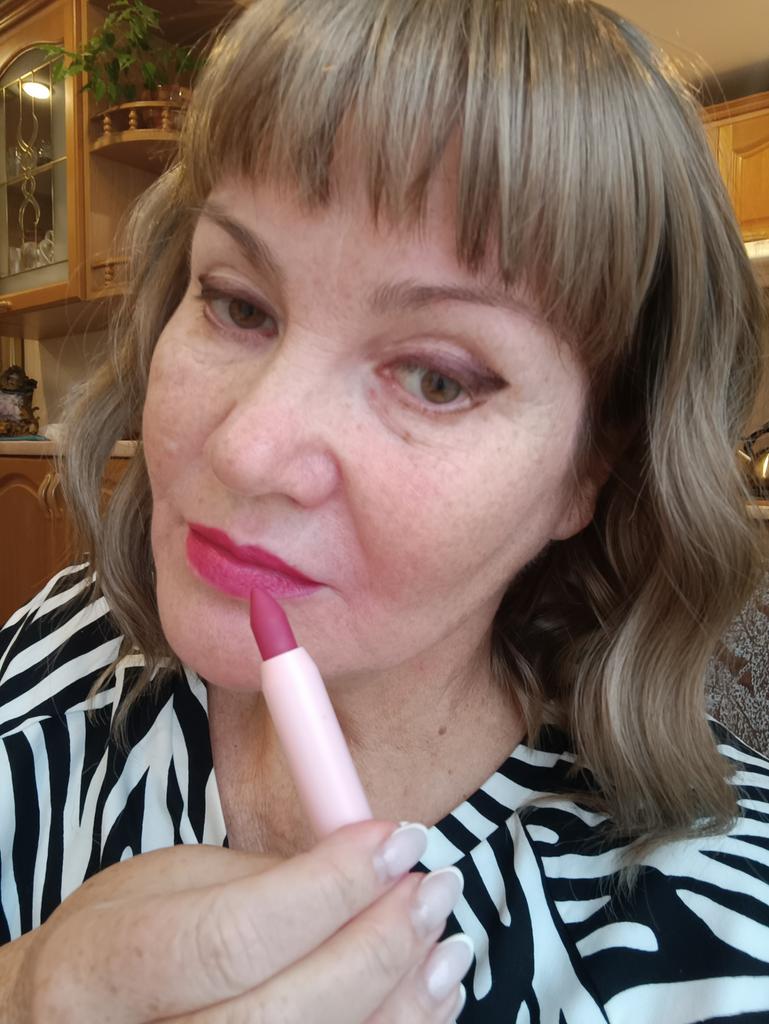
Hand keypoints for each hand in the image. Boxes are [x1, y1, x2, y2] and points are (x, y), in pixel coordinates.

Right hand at [13, 821, 469, 1022]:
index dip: (328, 888)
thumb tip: (376, 867)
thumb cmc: (129, 943)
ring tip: (445, 946)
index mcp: (99, 970)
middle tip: (433, 888)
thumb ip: (264, 884)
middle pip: (279, 1016)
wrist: (75, 1022)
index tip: (397, 839)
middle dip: (376, 947)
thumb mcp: (171, 885)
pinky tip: (424, 1000)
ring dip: (401, 1005)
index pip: (230, 937)